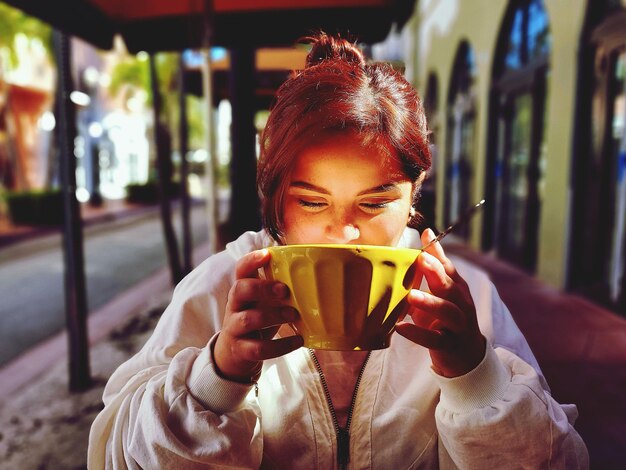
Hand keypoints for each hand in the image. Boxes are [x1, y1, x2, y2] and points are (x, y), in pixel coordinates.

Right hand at [213, 249, 303, 382]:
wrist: (235, 353)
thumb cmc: (257, 319)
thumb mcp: (265, 300)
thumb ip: (280, 289)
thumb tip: (316, 274)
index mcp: (243, 289)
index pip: (241, 269)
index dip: (251, 260)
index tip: (267, 254)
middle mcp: (235, 305)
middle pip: (239, 289)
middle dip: (262, 287)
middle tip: (285, 290)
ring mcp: (235, 328)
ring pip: (248, 319)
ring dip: (273, 316)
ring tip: (294, 315)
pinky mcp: (241, 349)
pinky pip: (258, 348)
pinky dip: (280, 346)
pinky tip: (297, 340)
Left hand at [395, 229, 485, 377]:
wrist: (466, 356)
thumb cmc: (447, 317)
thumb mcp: (442, 291)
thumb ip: (434, 265)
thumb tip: (426, 233)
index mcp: (457, 288)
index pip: (449, 267)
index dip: (438, 253)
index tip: (426, 236)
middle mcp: (461, 304)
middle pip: (451, 286)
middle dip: (436, 272)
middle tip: (421, 260)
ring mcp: (457, 325)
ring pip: (447, 311)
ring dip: (430, 302)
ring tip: (411, 296)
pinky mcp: (448, 345)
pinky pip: (433, 339)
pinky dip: (417, 333)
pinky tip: (401, 327)